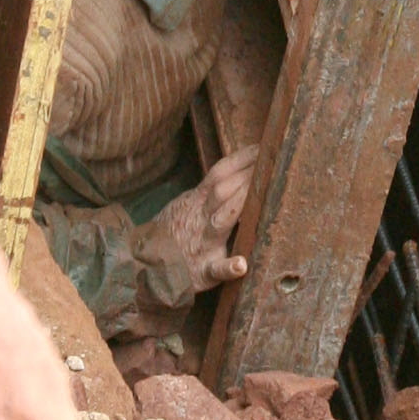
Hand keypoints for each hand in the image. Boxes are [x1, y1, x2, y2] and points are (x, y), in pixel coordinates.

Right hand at [154, 145, 256, 293]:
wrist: (146, 266)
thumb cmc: (173, 233)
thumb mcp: (186, 205)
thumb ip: (209, 193)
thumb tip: (238, 173)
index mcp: (197, 202)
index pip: (220, 174)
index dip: (240, 159)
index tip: (263, 146)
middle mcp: (202, 219)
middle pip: (222, 192)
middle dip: (246, 177)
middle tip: (272, 164)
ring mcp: (203, 245)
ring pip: (220, 223)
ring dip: (238, 207)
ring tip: (261, 195)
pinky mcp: (204, 273)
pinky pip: (216, 270)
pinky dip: (229, 267)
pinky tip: (242, 265)